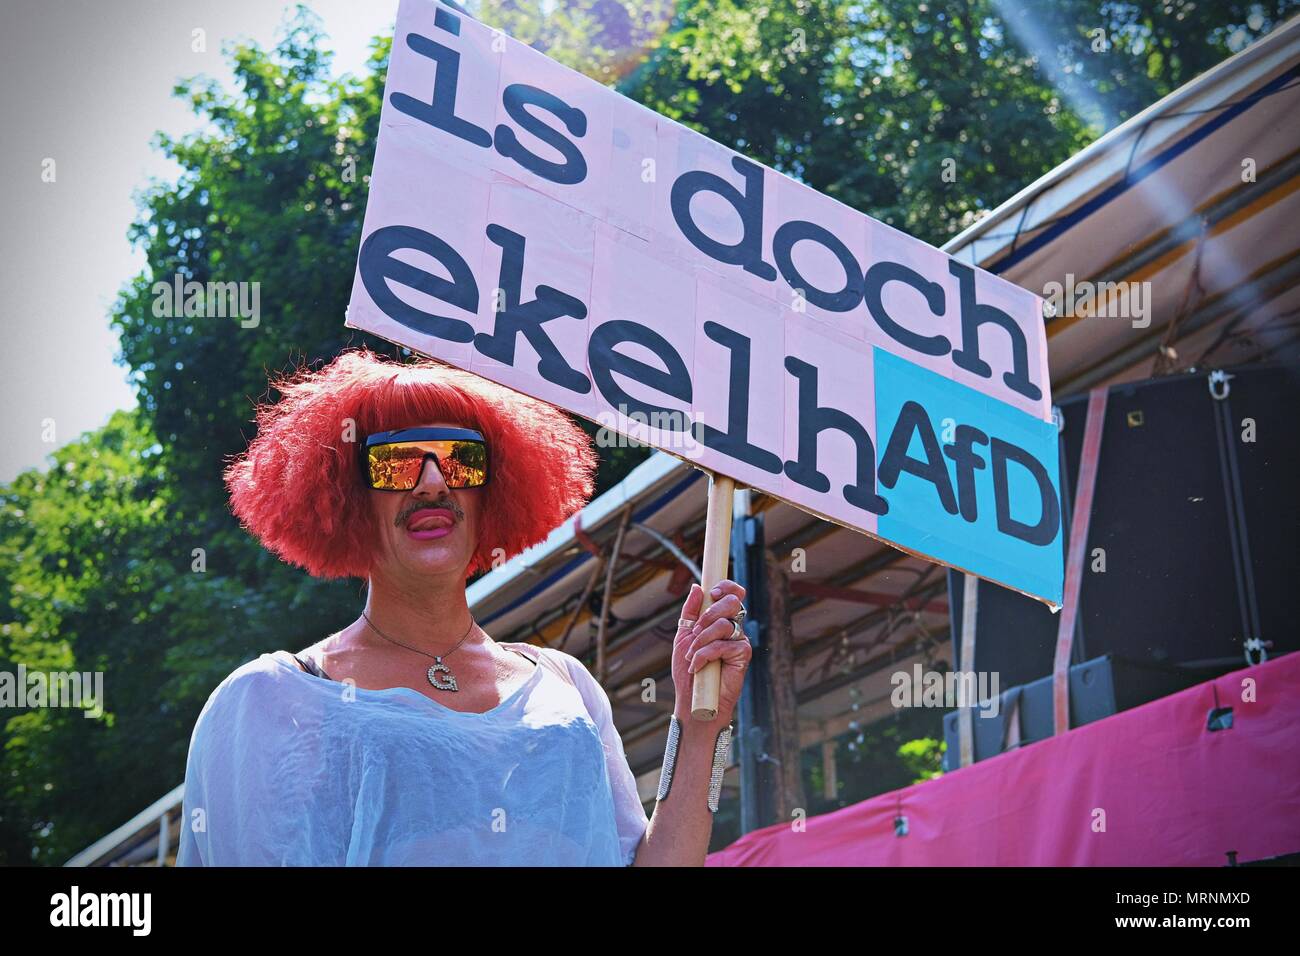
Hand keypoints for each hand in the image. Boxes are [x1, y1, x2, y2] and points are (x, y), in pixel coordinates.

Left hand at [672, 579, 751, 720]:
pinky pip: (724, 644)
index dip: (726, 587)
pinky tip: (698, 666)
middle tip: (695, 631)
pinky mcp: (743, 654)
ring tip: (691, 655)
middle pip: (733, 602)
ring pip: (725, 624)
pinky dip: (705, 654)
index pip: (732, 593)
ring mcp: (740, 640)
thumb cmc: (688, 669)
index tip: (711, 593)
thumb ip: (691, 612)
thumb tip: (697, 587)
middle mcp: (733, 627)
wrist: (693, 698)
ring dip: (702, 639)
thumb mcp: (684, 636)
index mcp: (720, 619)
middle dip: (709, 614)